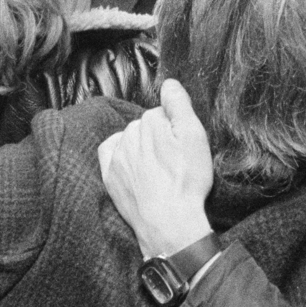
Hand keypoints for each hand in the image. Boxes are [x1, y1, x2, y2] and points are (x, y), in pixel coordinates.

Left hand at [97, 79, 214, 259]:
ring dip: (141, 147)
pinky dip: (121, 154)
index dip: (176, 128)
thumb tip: (168, 82)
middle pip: (146, 125)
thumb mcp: (195, 138)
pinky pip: (110, 152)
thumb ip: (179, 105)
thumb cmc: (187, 182)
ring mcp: (117, 155)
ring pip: (130, 139)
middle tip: (174, 160)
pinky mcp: (110, 175)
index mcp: (151, 121)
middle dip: (158, 137)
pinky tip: (134, 166)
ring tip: (158, 169)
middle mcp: (129, 133)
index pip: (163, 112)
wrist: (170, 224)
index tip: (184, 146)